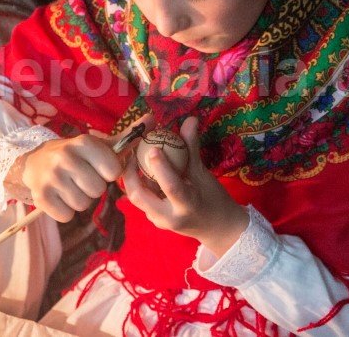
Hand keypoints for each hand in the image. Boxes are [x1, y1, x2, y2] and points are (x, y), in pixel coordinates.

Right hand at [20, 115, 152, 221]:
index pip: (113, 170)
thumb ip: (127, 136)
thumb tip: (153, 118)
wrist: (35, 162)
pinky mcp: (40, 196)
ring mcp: (51, 177)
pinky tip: (59, 196)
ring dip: (80, 200)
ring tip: (70, 186)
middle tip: (82, 178)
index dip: (108, 173)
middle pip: (98, 190)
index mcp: (83, 142)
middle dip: (93, 188)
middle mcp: (65, 157)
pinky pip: (67, 215)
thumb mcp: (99, 144)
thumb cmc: (76, 155)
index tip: (97, 167)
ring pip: (83, 204)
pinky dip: (65, 211)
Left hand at [122, 117, 248, 257]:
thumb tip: (190, 119)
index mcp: (187, 205)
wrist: (219, 228)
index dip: (160, 167)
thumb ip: (192, 147)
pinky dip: (138, 184)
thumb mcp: (203, 173)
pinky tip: (138, 169)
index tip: (153, 147)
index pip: (171, 186)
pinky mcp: (155, 221)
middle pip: (140, 196)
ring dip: (131, 177)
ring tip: (132, 156)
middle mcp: (169, 217)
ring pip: (135, 198)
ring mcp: (159, 221)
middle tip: (131, 150)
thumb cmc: (213, 198)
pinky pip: (141, 200)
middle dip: (130, 173)